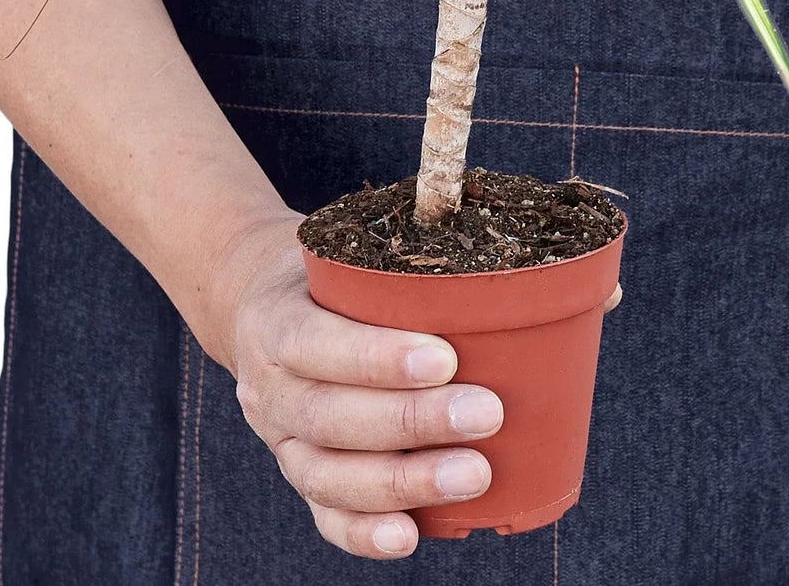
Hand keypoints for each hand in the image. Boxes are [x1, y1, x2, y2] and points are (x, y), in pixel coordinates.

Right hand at [187, 210, 499, 558]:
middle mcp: (270, 386)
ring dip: (404, 482)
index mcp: (276, 321)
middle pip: (331, 415)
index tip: (447, 358)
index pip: (318, 343)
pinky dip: (363, 533)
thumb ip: (409, 261)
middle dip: (412, 421)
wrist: (257, 307)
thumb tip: (531, 269)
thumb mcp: (345, 250)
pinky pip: (324, 515)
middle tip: (487, 413)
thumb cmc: (327, 276)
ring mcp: (280, 439)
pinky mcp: (299, 475)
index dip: (378, 357)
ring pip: (328, 473)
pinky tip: (410, 537)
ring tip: (474, 474)